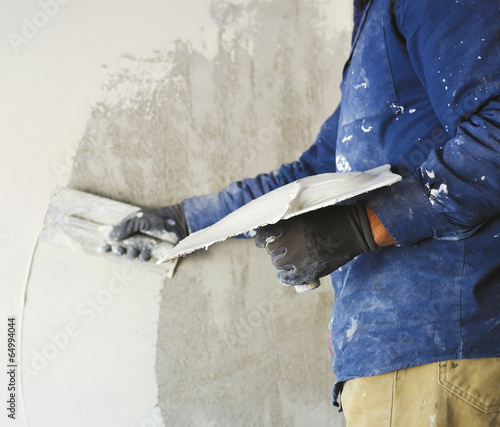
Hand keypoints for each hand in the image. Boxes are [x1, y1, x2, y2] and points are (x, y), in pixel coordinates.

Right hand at [102, 204, 187, 260]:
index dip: (106, 243)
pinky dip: (141, 257)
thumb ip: (124, 228)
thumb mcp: (139, 220)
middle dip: (118, 250)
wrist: (177, 224)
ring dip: (131, 254)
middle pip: (120, 247)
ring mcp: (143, 245)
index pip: (113, 236)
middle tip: (121, 249)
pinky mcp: (152, 252)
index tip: (101, 249)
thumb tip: (110, 238)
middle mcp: (134, 237)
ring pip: (131, 254)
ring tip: (135, 250)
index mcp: (128, 227)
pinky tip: (145, 253)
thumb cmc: (158, 219)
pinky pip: (142, 258)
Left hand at [255, 202, 376, 286]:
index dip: (262, 239)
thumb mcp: (307, 212)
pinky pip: (288, 278)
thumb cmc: (331, 217)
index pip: (263, 235)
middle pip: (271, 250)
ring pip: (279, 264)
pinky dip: (284, 277)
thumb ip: (290, 221)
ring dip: (282, 262)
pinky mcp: (306, 271)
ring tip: (291, 258)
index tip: (264, 241)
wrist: (352, 230)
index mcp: (286, 226)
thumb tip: (276, 228)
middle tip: (287, 247)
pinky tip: (284, 276)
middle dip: (276, 249)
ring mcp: (297, 259)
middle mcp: (288, 242)